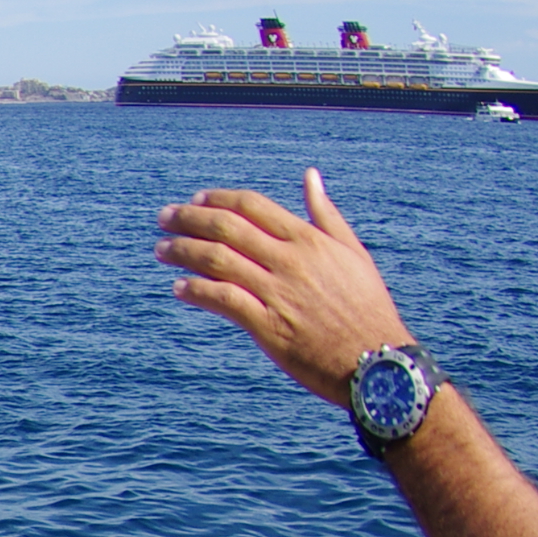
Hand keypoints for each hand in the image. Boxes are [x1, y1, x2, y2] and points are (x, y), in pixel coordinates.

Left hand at [154, 169, 414, 406]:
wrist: (376, 360)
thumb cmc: (366, 306)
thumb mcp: (353, 252)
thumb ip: (326, 214)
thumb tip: (310, 176)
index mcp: (309, 240)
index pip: (252, 206)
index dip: (217, 199)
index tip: (195, 200)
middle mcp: (291, 261)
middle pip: (227, 228)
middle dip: (189, 219)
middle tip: (164, 218)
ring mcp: (278, 293)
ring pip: (218, 260)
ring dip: (183, 251)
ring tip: (161, 250)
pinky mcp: (268, 326)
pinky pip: (223, 300)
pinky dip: (196, 290)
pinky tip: (179, 288)